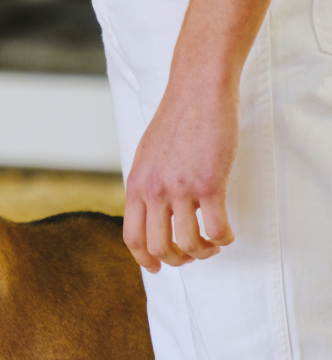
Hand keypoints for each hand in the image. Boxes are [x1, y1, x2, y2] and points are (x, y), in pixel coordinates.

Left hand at [123, 80, 237, 272]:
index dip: (144, 259)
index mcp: (135, 185)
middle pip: (158, 247)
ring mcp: (180, 188)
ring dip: (204, 252)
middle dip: (177, 260)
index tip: (157, 268)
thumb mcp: (147, 154)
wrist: (196, 92)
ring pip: (189, 244)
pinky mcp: (209, 183)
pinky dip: (224, 239)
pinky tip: (227, 233)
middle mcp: (153, 190)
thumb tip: (152, 209)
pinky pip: (216, 229)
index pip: (131, 236)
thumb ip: (147, 183)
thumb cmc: (176, 120)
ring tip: (213, 244)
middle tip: (193, 255)